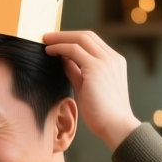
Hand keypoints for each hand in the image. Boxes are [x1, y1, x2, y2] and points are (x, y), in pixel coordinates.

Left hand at [41, 30, 140, 148]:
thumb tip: (63, 60)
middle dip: (65, 34)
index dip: (74, 39)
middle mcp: (112, 58)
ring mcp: (106, 61)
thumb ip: (76, 72)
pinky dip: (60, 48)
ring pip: (81, 39)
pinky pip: (74, 50)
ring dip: (60, 38)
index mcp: (114, 62)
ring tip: (45, 40)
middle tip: (47, 37)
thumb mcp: (86, 88)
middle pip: (87, 36)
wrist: (116, 126)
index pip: (93, 43)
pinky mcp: (96, 67)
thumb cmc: (102, 114)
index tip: (58, 42)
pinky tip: (49, 51)